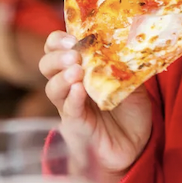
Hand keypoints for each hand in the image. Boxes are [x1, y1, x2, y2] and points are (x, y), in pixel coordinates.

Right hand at [39, 30, 152, 182]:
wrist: (135, 146)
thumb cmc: (130, 112)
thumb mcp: (134, 84)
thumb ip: (127, 68)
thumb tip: (128, 47)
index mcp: (81, 69)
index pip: (58, 49)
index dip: (59, 40)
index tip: (73, 36)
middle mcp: (70, 85)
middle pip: (47, 65)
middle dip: (56, 56)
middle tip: (73, 54)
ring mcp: (70, 105)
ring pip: (52, 88)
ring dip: (62, 76)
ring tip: (76, 71)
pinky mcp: (76, 125)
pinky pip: (68, 110)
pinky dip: (72, 98)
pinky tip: (78, 90)